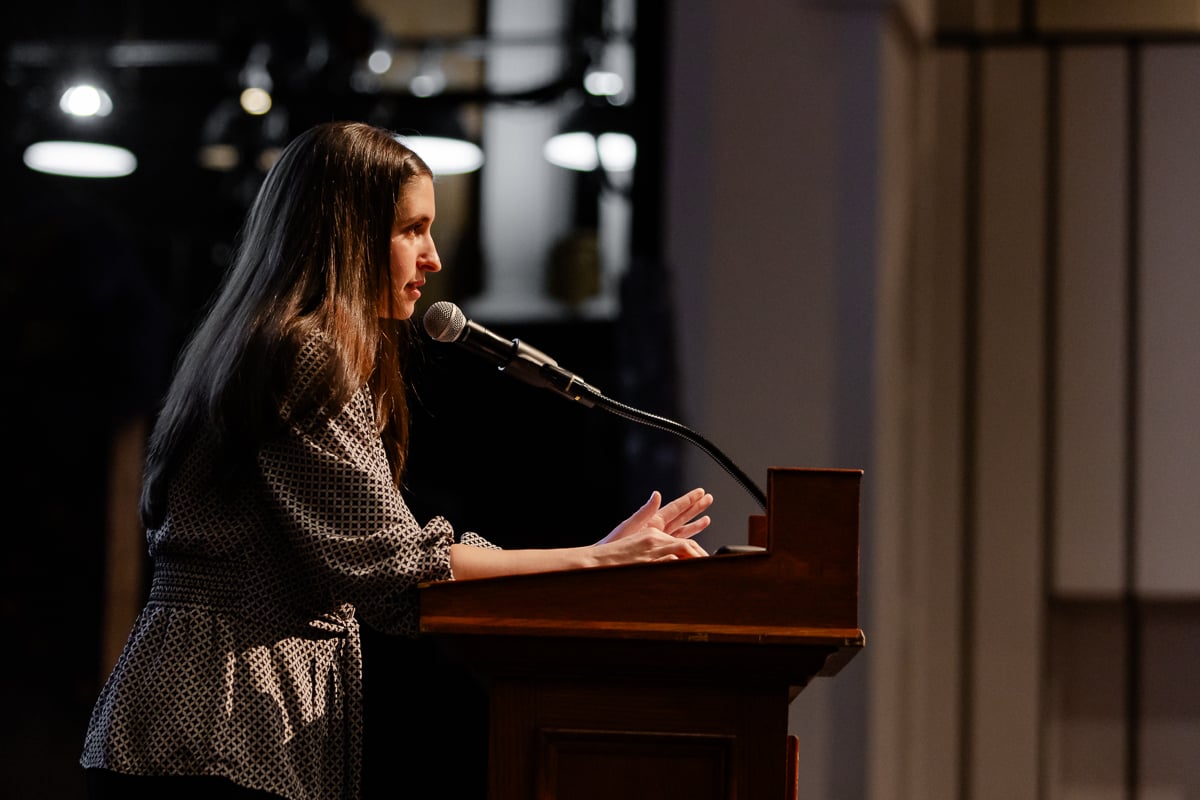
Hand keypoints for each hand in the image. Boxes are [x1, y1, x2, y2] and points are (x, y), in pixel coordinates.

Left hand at [592, 487, 713, 563]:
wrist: (606, 561)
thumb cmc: (614, 544)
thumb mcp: (630, 525)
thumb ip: (645, 511)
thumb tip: (656, 495)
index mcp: (652, 521)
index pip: (675, 508)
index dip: (688, 500)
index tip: (700, 492)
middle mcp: (657, 528)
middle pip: (681, 515)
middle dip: (694, 507)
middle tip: (708, 498)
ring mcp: (659, 540)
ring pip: (682, 529)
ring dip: (694, 523)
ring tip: (706, 517)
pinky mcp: (658, 551)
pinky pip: (678, 544)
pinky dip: (687, 539)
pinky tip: (694, 537)